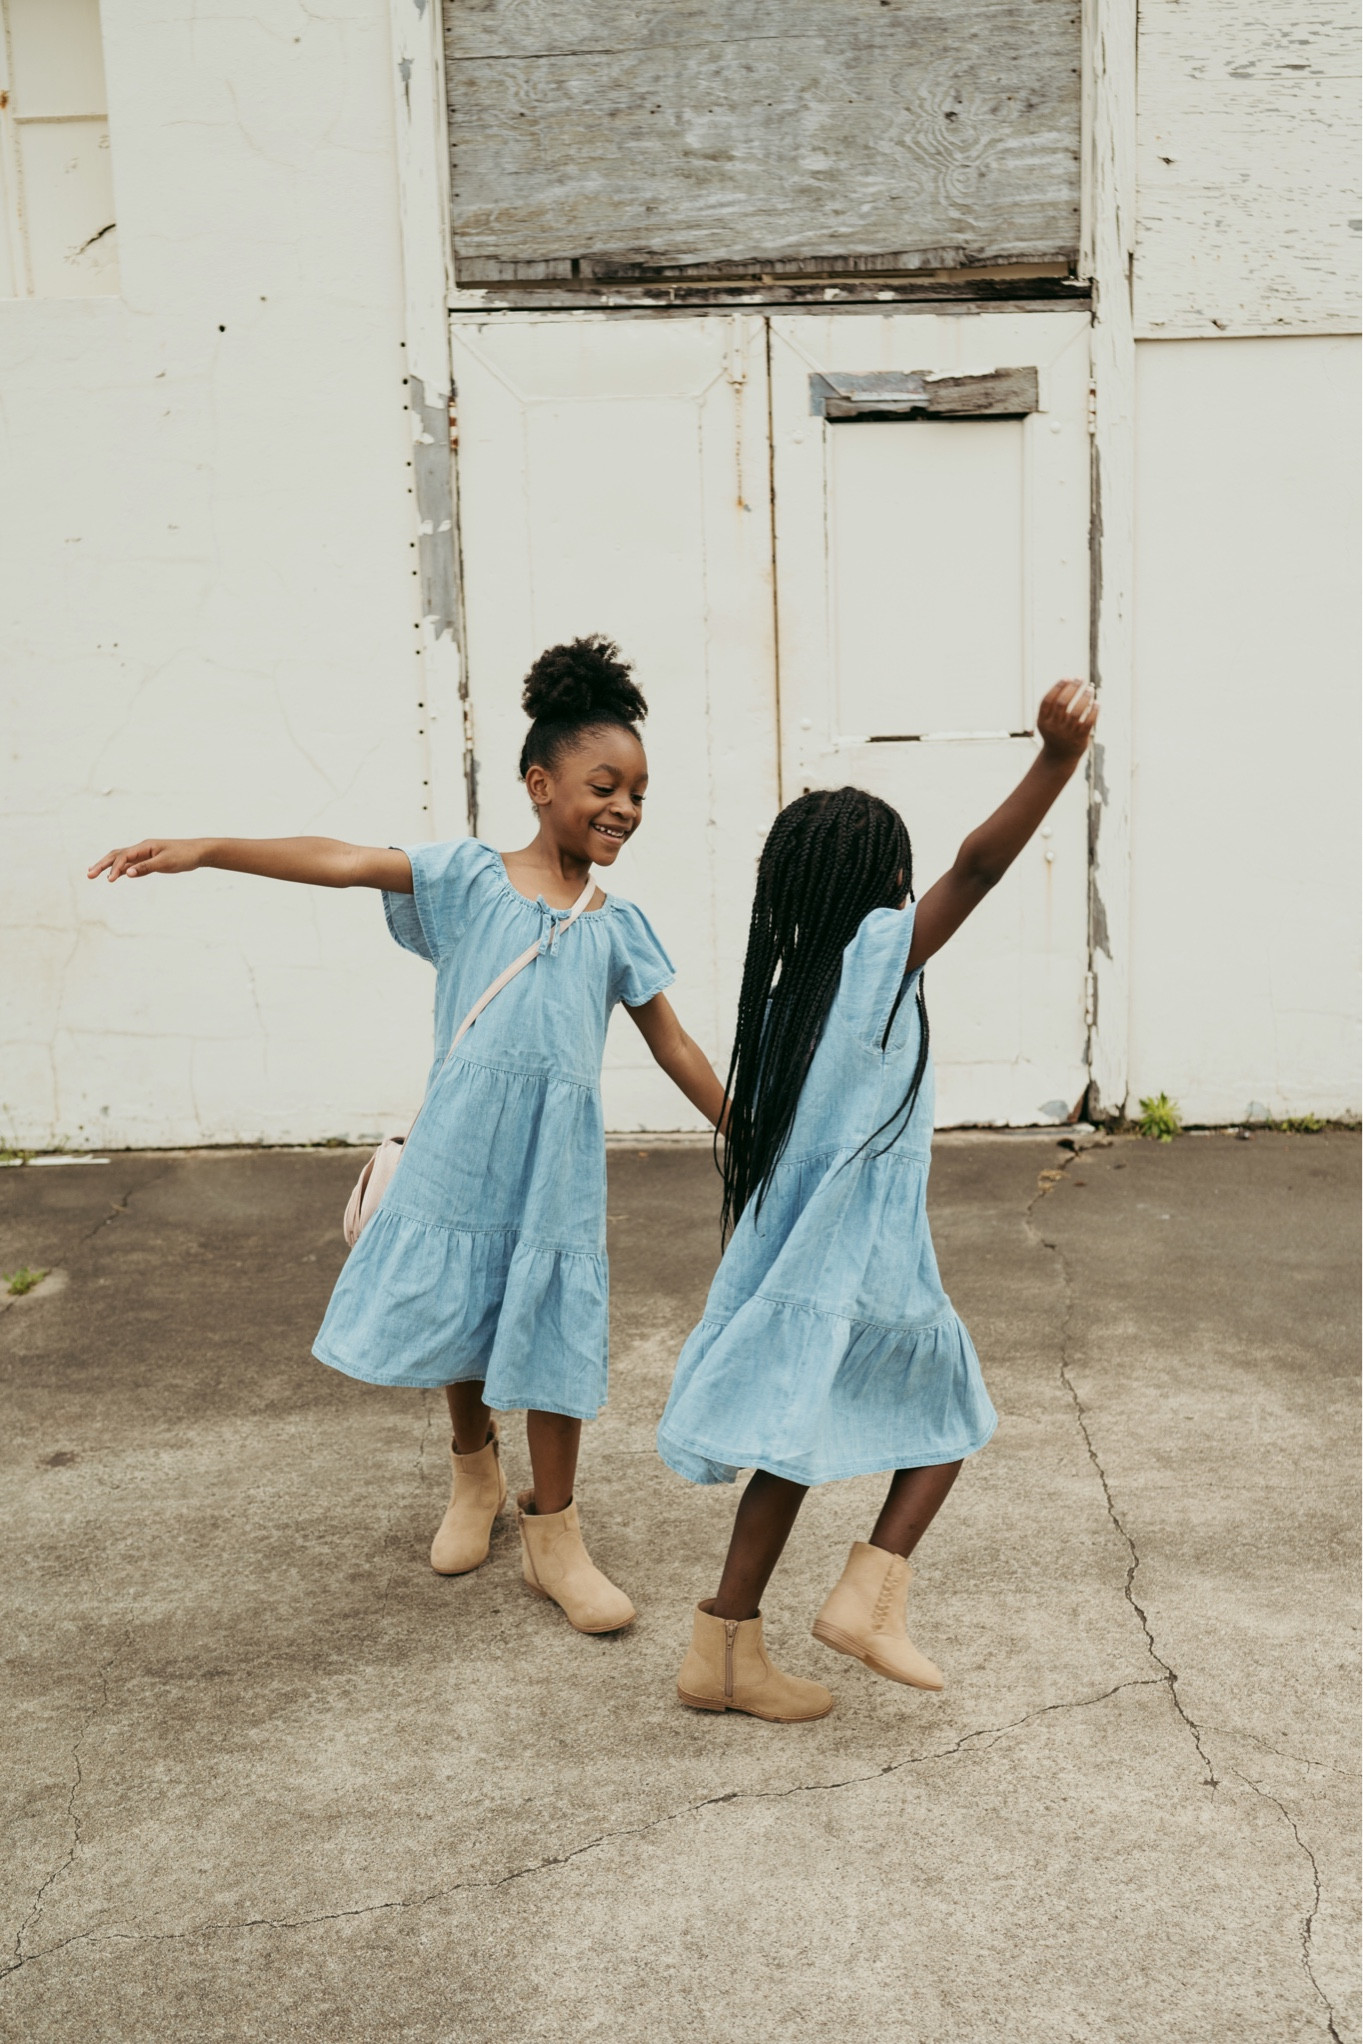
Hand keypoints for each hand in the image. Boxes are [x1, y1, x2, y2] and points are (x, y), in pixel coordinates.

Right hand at [87, 838, 205, 881]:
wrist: (198, 852)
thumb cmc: (184, 856)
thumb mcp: (166, 863)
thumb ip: (146, 867)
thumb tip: (127, 873)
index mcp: (144, 847)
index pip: (124, 857)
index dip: (115, 868)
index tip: (109, 880)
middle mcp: (142, 849)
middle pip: (116, 855)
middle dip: (102, 864)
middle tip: (89, 874)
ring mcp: (145, 854)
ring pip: (122, 859)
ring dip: (108, 866)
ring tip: (94, 873)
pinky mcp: (149, 860)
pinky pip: (131, 864)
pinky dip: (121, 869)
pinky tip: (114, 875)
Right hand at [1036, 679, 1097, 762]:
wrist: (1059, 758)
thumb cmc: (1055, 734)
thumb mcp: (1048, 722)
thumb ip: (1055, 706)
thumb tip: (1071, 682)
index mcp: (1043, 721)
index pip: (1048, 700)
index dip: (1057, 687)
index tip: (1067, 677)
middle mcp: (1054, 727)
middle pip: (1062, 703)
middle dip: (1072, 688)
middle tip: (1080, 679)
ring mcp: (1066, 733)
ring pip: (1076, 711)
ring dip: (1084, 697)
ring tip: (1090, 689)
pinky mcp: (1079, 738)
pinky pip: (1088, 722)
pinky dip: (1094, 711)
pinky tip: (1097, 703)